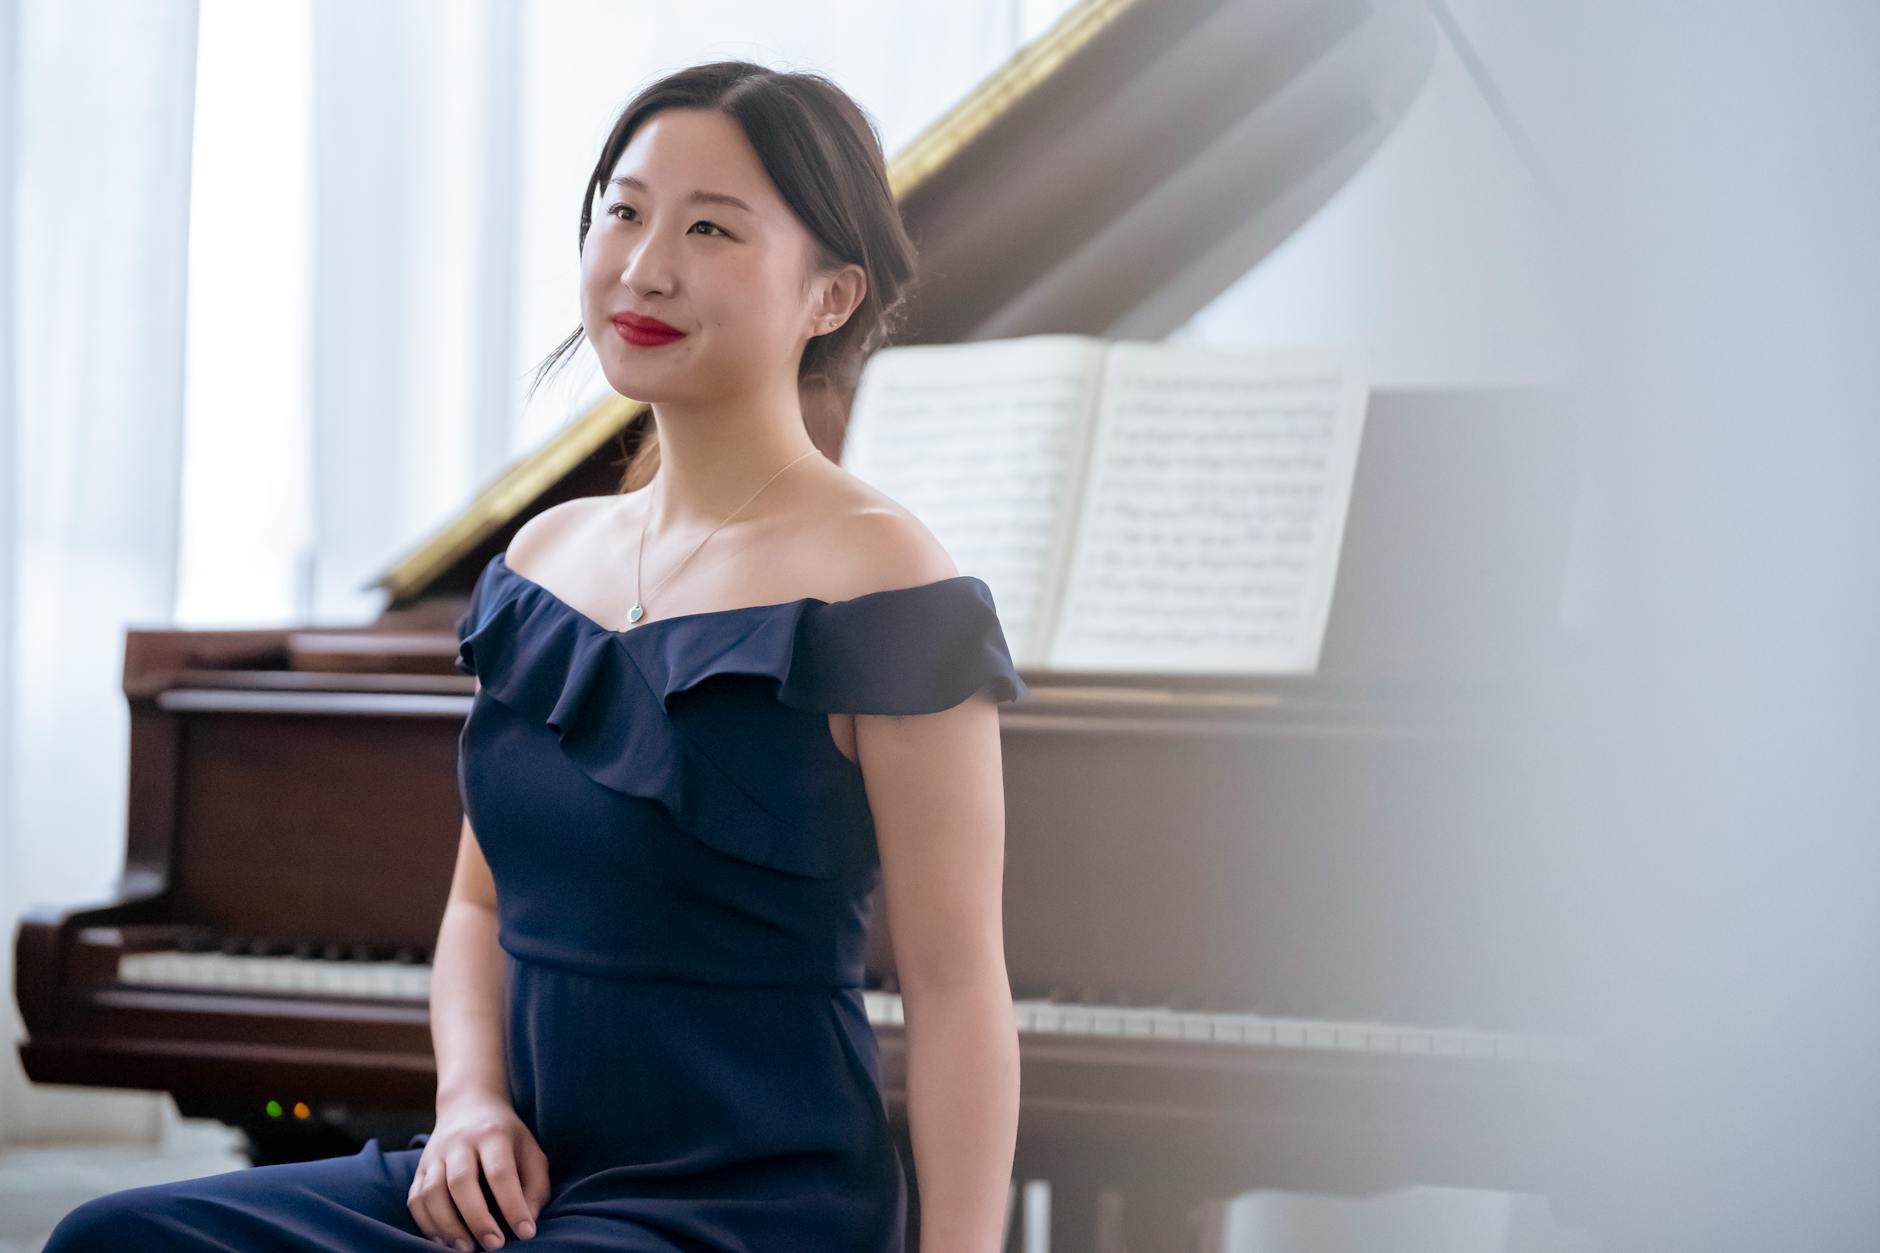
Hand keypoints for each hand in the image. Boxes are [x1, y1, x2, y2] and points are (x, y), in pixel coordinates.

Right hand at [407, 1093, 549, 1248]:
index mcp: (493, 1134)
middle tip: (494, 1246)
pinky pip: (415, 1200)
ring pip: (432, 1193)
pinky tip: (445, 1240)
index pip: (500, 1172)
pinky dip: (427, 1225)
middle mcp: (460, 1142)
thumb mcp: (531, 1150)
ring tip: (467, 1248)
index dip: (513, 1205)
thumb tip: (527, 1220)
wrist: (468, 1105)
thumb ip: (535, 1186)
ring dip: (447, 1226)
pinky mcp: (419, 1169)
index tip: (526, 1232)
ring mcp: (435, 1155)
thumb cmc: (507, 1137)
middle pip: (461, 1181)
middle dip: (477, 1218)